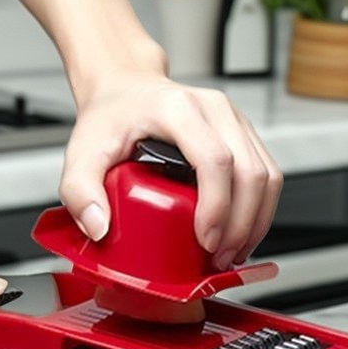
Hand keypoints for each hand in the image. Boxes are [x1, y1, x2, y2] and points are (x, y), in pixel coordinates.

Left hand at [59, 71, 282, 270]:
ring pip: (267, 176)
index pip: (214, 159)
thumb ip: (79, 191)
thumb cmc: (111, 116)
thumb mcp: (82, 151)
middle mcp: (214, 110)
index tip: (206, 240)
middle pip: (250, 172)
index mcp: (178, 109)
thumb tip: (99, 228)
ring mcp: (234, 120)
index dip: (217, 206)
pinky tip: (241, 234)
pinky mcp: (244, 134)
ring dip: (255, 222)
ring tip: (232, 253)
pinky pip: (268, 175)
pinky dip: (260, 211)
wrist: (126, 89)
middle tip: (218, 258)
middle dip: (240, 225)